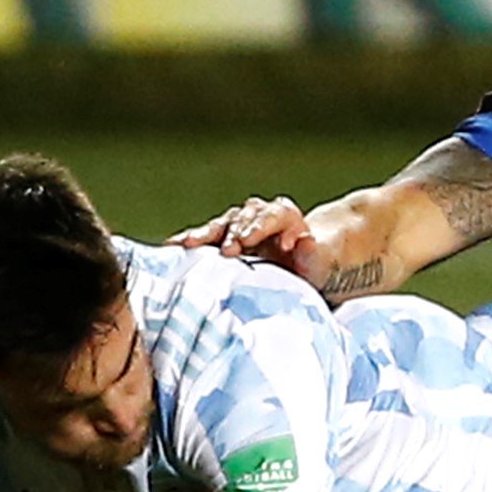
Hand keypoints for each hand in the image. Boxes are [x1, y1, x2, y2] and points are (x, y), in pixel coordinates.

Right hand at [169, 195, 330, 286]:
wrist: (305, 276)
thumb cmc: (315, 272)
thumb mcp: (320, 266)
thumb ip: (313, 254)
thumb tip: (305, 240)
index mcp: (286, 217)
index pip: (272, 215)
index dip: (258, 226)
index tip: (246, 241)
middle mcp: (260, 216)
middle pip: (243, 217)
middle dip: (232, 233)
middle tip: (225, 251)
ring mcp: (239, 227)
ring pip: (221, 226)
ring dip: (204, 235)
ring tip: (185, 245)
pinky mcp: (223, 241)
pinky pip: (205, 239)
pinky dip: (189, 243)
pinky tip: (170, 248)